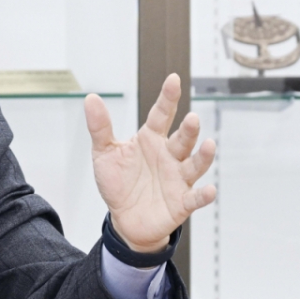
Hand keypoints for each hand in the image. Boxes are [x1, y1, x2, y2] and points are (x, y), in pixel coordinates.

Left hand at [84, 73, 215, 252]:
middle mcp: (169, 156)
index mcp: (150, 140)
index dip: (168, 98)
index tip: (173, 79)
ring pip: (194, 164)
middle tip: (191, 118)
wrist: (124, 219)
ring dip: (203, 156)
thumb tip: (90, 98)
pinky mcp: (181, 202)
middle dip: (188, 130)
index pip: (161, 115)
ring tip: (208, 145)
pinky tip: (209, 190)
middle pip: (182, 139)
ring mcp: (178, 178)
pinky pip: (195, 198)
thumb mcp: (104, 153)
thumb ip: (100, 127)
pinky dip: (203, 195)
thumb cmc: (118, 183)